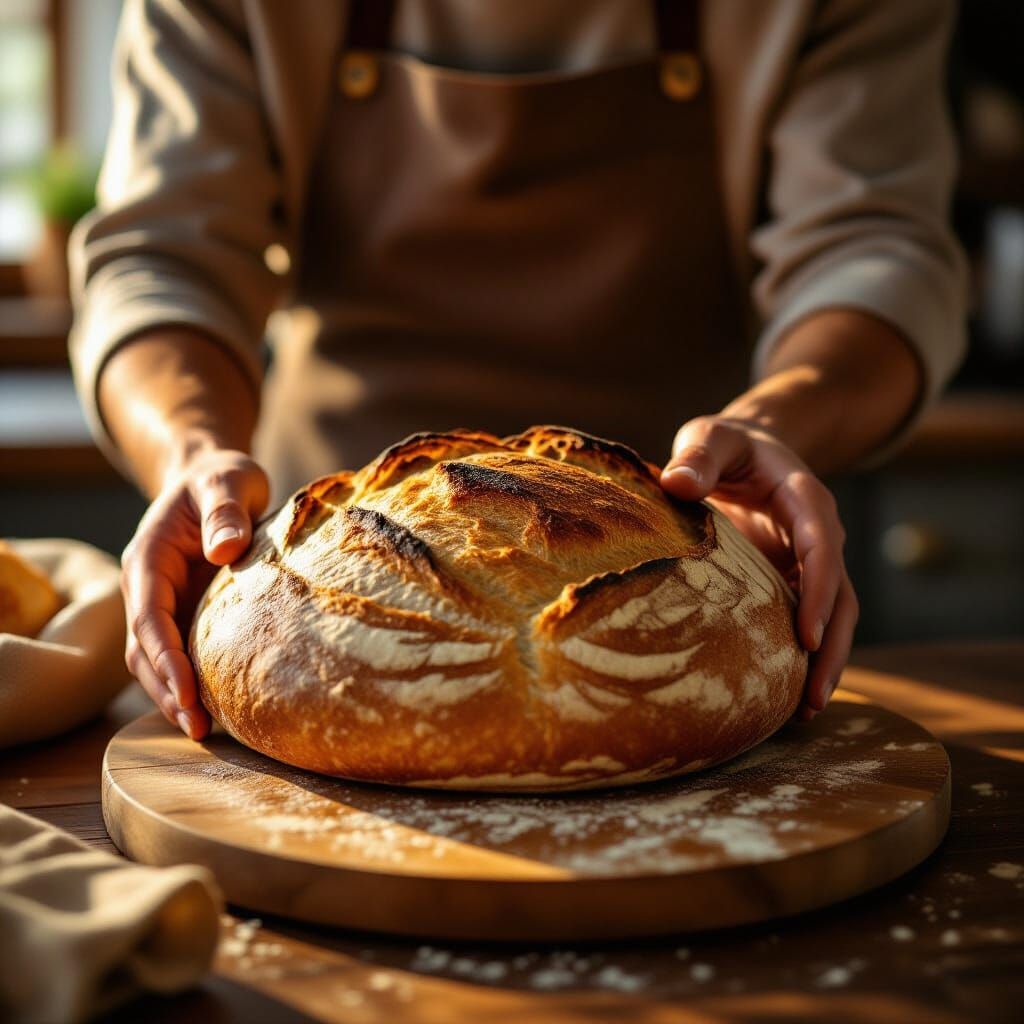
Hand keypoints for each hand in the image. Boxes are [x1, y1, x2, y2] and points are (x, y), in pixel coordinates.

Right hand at [121, 448, 269, 738]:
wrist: (214, 478)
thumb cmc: (221, 478)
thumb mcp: (227, 480)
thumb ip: (225, 511)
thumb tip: (224, 550)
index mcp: (148, 561)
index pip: (149, 619)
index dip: (165, 659)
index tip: (188, 692)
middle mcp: (146, 588)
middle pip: (143, 651)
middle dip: (167, 691)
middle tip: (199, 728)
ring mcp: (162, 604)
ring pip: (153, 661)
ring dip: (174, 696)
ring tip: (204, 730)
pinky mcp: (182, 614)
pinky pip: (177, 655)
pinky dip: (189, 683)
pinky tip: (217, 709)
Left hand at [660, 416, 857, 720]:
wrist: (744, 452)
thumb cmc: (724, 445)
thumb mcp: (710, 437)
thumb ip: (697, 456)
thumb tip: (675, 484)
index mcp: (804, 498)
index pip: (821, 546)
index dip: (818, 590)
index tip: (807, 636)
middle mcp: (818, 534)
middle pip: (840, 595)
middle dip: (832, 646)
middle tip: (812, 698)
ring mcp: (808, 561)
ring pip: (834, 616)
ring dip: (825, 661)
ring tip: (805, 712)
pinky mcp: (792, 579)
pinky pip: (807, 620)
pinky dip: (802, 656)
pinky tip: (783, 696)